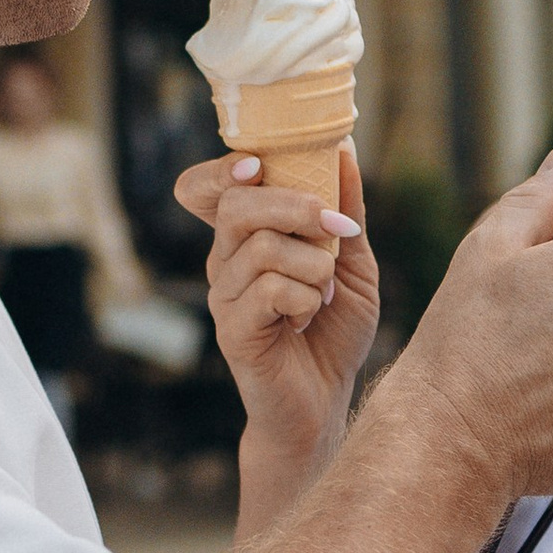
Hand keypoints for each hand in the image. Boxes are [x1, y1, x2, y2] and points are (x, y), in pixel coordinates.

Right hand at [173, 143, 378, 484]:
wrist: (324, 402)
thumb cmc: (333, 330)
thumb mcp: (350, 261)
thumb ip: (343, 208)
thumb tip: (344, 149)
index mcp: (243, 238)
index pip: (202, 189)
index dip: (222, 169)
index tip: (260, 163)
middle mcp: (223, 261)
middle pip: (237, 205)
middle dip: (295, 204)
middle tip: (336, 226)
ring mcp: (223, 296)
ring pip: (263, 247)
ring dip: (314, 264)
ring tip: (326, 292)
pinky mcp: (234, 331)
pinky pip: (269, 290)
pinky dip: (306, 297)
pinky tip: (308, 317)